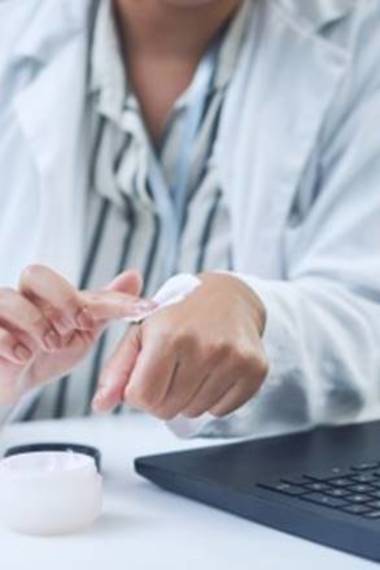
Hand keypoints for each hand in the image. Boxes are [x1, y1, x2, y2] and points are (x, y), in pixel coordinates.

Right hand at [0, 265, 152, 404]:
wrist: (11, 382)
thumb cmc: (44, 353)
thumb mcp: (81, 332)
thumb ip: (105, 306)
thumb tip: (134, 274)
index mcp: (51, 298)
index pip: (81, 288)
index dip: (114, 299)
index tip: (144, 310)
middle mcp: (24, 299)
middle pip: (35, 274)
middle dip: (62, 298)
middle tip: (77, 324)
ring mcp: (0, 315)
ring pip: (8, 298)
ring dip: (35, 323)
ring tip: (48, 346)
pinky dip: (8, 341)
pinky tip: (21, 356)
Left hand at [93, 273, 268, 419]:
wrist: (229, 297)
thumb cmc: (180, 314)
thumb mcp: (141, 332)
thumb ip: (118, 369)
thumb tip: (100, 405)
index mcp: (168, 335)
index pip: (142, 398)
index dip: (139, 393)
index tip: (147, 376)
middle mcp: (203, 347)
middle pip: (167, 410)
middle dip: (163, 397)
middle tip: (172, 371)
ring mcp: (232, 359)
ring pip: (194, 413)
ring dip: (188, 398)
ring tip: (193, 368)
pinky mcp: (254, 369)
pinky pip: (222, 410)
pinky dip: (214, 399)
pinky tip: (213, 372)